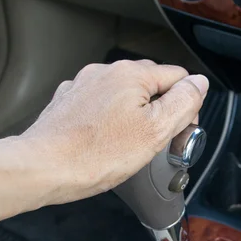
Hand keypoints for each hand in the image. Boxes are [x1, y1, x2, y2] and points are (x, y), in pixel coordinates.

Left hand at [16, 60, 208, 203]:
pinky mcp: (68, 103)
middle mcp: (105, 73)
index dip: (187, 106)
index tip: (179, 132)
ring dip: (133, 116)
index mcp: (131, 75)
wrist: (42, 167)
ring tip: (128, 147)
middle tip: (157, 143)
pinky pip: (99, 106)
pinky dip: (108, 121)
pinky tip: (104, 143)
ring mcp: (83, 86)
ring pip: (123, 96)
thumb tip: (198, 83)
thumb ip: (183, 102)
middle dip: (160, 111)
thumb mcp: (155, 131)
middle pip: (150, 84)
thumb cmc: (95, 154)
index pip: (178, 77)